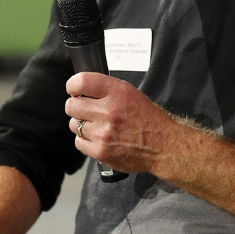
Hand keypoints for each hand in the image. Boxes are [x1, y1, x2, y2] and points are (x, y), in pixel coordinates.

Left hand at [64, 72, 195, 178]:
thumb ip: (107, 89)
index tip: (74, 90)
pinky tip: (98, 138)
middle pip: (72, 105)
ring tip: (97, 126)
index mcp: (117, 92)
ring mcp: (103, 133)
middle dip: (77, 106)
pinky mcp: (100, 151)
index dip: (73, 85)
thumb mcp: (131, 94)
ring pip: (74, 124)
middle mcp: (108, 111)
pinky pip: (79, 142)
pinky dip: (86, 140)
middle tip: (86, 109)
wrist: (162, 145)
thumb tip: (81, 89)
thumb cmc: (148, 119)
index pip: (81, 82)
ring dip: (82, 124)